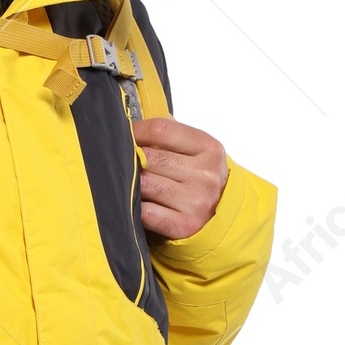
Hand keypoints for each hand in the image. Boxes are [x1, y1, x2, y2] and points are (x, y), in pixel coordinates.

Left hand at [135, 114, 228, 240]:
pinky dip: (136, 207)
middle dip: (132, 160)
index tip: (127, 136)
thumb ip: (172, 134)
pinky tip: (138, 204)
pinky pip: (146, 212)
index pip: (161, 129)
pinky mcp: (185, 225)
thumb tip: (134, 119)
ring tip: (131, 183)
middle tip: (123, 162)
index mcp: (209, 148)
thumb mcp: (197, 150)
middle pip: (150, 158)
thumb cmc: (199, 178)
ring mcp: (196, 201)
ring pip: (145, 184)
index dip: (136, 131)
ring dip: (132, 184)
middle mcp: (205, 175)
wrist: (221, 215)